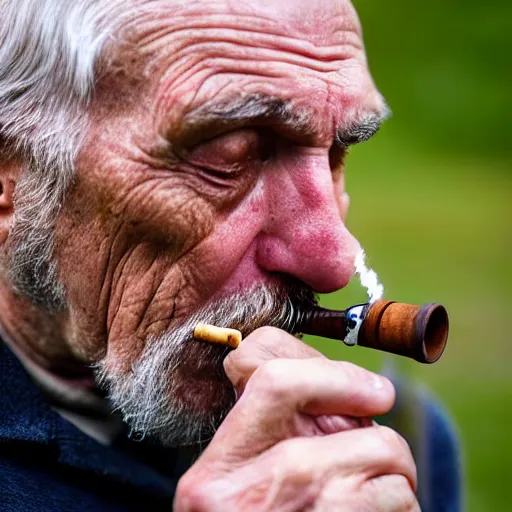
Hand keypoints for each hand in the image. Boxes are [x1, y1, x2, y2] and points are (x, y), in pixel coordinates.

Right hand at [174, 327, 418, 510]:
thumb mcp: (238, 479)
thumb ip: (277, 430)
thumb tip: (348, 391)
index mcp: (220, 470)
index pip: (277, 384)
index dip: (338, 376)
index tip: (375, 389)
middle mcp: (255, 496)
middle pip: (365, 437)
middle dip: (382, 441)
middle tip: (371, 455)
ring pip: (392, 472)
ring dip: (392, 480)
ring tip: (359, 498)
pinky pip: (403, 507)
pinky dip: (399, 509)